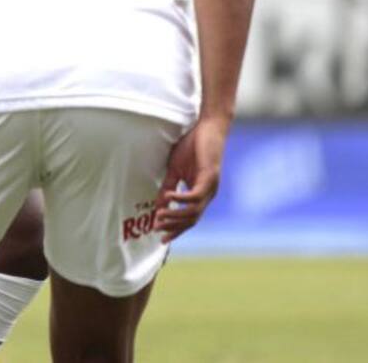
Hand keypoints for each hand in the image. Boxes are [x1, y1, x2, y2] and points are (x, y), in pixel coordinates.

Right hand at [153, 116, 228, 242]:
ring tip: (160, 215)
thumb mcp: (175, 170)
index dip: (176, 229)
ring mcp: (210, 188)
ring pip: (193, 212)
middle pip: (191, 220)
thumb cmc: (192, 147)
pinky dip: (181, 199)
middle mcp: (207, 195)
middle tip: (157, 229)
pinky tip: (169, 197)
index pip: (189, 218)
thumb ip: (168, 187)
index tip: (161, 238)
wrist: (207, 128)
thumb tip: (159, 205)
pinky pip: (195, 196)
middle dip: (174, 227)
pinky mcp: (209, 178)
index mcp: (200, 194)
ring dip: (175, 216)